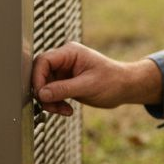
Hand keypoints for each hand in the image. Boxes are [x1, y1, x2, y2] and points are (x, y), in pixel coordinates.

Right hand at [31, 42, 161, 115]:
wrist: (125, 88)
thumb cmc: (113, 81)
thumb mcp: (88, 86)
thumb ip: (63, 89)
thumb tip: (41, 94)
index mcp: (70, 52)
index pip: (43, 61)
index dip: (38, 78)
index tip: (41, 95)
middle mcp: (65, 59)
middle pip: (41, 74)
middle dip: (44, 93)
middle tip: (52, 107)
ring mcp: (64, 71)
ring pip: (44, 86)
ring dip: (50, 101)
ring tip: (63, 111)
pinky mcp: (65, 82)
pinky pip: (52, 93)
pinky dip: (56, 103)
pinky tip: (67, 110)